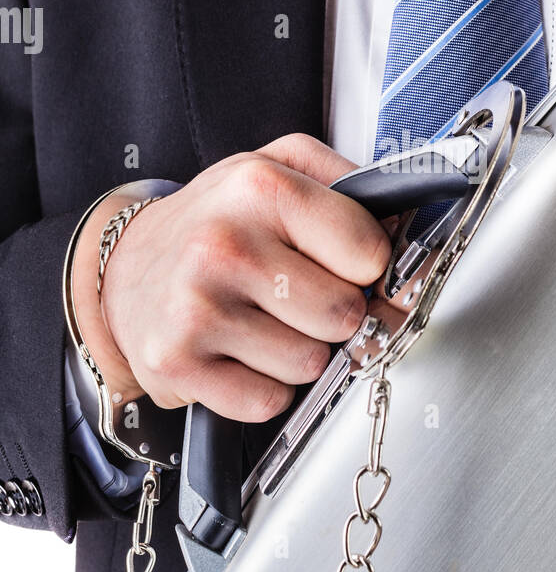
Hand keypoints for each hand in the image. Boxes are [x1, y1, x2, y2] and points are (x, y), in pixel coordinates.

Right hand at [72, 135, 391, 421]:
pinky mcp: (178, 363)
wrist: (126, 269)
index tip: (346, 262)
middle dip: (335, 312)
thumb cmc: (216, 222)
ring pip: (311, 363)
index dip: (368, 265)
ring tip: (263, 319)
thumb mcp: (277, 169)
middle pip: (345, 313)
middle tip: (299, 295)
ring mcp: (197, 307)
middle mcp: (225, 244)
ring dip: (300, 351)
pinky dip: (264, 386)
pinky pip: (269, 401)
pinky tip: (239, 352)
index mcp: (261, 187)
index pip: (369, 252)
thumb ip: (351, 185)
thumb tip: (412, 225)